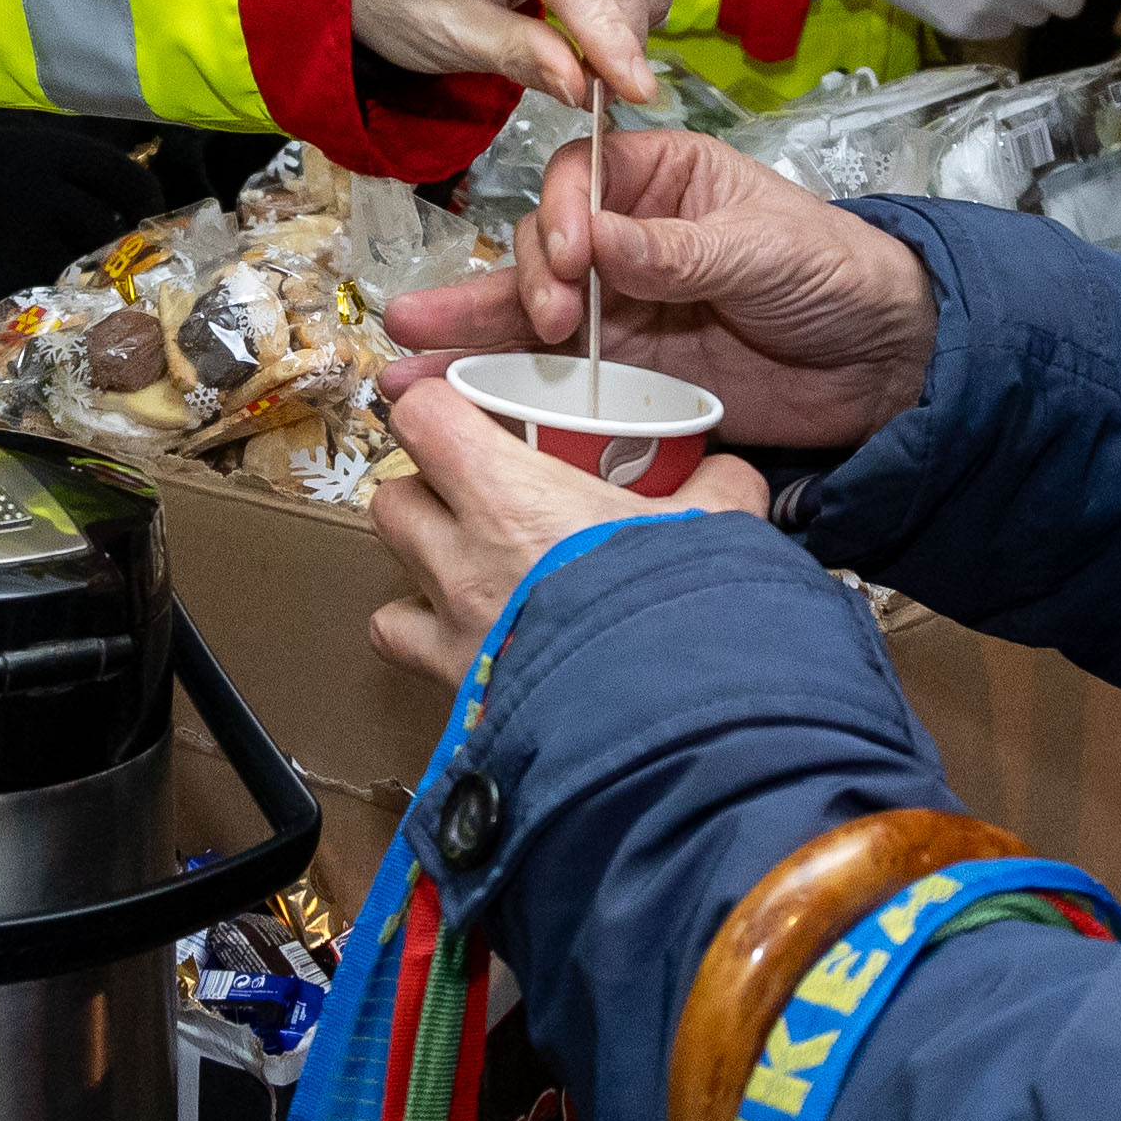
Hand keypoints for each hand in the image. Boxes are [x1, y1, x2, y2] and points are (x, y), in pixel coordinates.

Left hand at [362, 360, 766, 680]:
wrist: (661, 711)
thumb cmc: (672, 610)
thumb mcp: (713, 528)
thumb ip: (718, 489)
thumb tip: (729, 476)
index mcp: (510, 494)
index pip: (424, 416)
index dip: (438, 409)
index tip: (465, 416)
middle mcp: (462, 552)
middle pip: (397, 491)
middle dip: (430, 487)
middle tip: (481, 495)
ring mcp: (451, 617)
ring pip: (391, 555)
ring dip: (421, 548)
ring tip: (469, 556)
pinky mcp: (452, 676)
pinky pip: (397, 637)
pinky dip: (414, 627)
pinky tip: (456, 627)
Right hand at [385, 129, 939, 454]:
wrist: (890, 363)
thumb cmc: (840, 274)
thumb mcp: (763, 249)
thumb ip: (675, 251)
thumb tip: (595, 242)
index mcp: (663, 178)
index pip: (584, 178)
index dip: (564, 214)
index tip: (574, 259)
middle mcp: (629, 238)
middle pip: (542, 249)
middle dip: (513, 284)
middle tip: (532, 320)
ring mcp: (623, 310)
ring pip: (530, 318)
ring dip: (471, 338)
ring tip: (405, 363)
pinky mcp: (627, 373)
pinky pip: (556, 377)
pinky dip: (505, 388)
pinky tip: (449, 395)